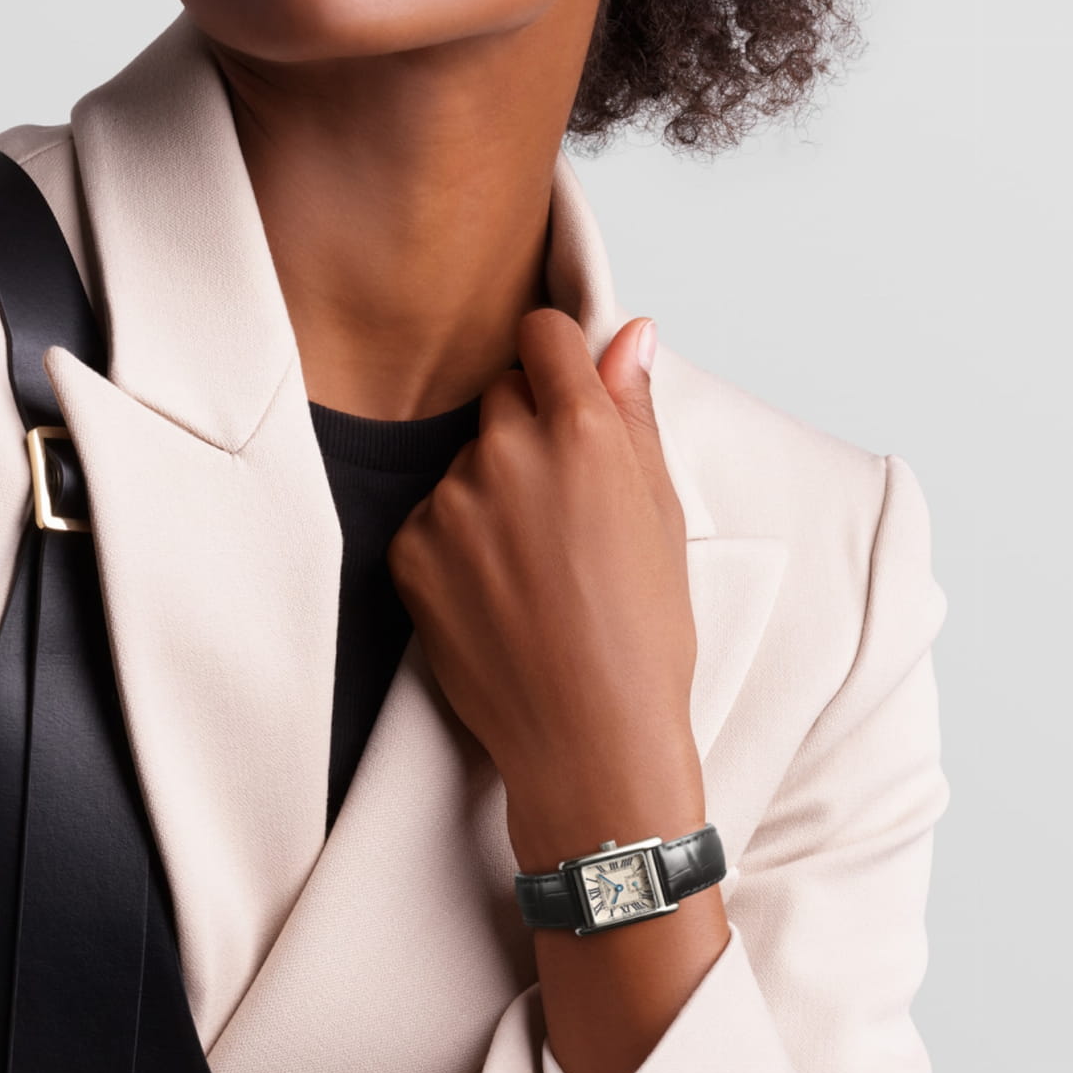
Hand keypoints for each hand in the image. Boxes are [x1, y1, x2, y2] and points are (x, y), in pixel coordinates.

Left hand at [387, 308, 702, 870]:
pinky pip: (429, 520)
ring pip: (466, 465)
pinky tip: (497, 596)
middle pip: (501, 399)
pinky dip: (454, 547)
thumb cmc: (642, 635)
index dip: (556, 359)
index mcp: (582, 433)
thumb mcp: (662, 515)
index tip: (563, 386)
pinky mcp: (409, 552)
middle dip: (527, 432)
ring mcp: (451, 504)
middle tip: (563, 510)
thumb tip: (628, 335)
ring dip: (490, 495)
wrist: (588, 737)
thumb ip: (635, 414)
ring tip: (534, 570)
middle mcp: (508, 454)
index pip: (543, 336)